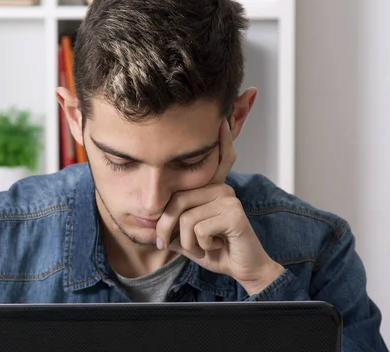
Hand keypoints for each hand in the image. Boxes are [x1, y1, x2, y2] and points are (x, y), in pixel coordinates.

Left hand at [156, 119, 284, 295]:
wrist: (242, 270)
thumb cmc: (214, 250)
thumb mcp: (186, 233)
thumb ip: (171, 221)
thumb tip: (146, 214)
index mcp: (210, 187)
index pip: (198, 165)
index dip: (216, 140)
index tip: (222, 120)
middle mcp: (221, 187)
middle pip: (176, 199)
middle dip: (165, 228)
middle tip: (164, 244)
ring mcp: (228, 198)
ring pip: (185, 218)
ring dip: (187, 242)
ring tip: (201, 246)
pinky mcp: (234, 214)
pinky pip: (198, 228)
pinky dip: (200, 245)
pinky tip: (214, 246)